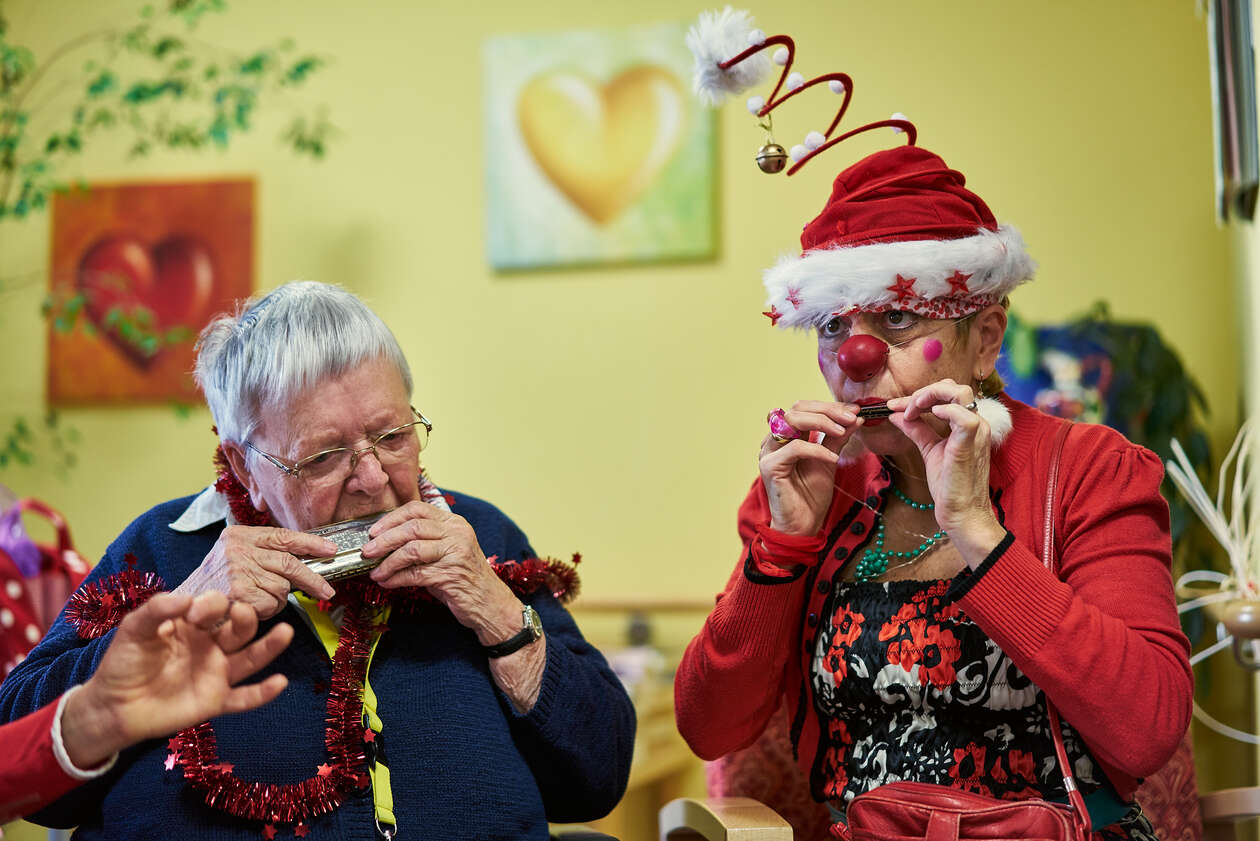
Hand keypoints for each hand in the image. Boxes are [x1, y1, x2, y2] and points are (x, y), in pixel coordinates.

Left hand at [63, 592, 293, 767]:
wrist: (112, 707)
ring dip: (270, 646)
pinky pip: (244, 698)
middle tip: (240, 613)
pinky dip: (263, 693)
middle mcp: (211, 646)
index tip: (194, 612)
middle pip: (240, 628)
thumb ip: (157, 609)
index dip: (211, 605)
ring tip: (285, 632)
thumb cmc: (124, 663)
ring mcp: (216, 674)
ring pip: (251, 658)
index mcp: (193, 625)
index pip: (215, 607)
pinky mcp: (216, 701)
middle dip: (245, 617)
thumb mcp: (134, 629)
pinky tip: (279, 683)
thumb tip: (187, 598)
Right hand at [175, 525, 336, 618]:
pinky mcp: (239, 595)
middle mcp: (238, 550)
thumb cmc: (214, 584)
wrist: (182, 608)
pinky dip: (267, 611)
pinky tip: (251, 608)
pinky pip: (271, 605)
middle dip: (312, 578)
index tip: (331, 550)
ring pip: (282, 587)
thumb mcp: (233, 556)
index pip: (284, 536)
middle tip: (327, 590)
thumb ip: (264, 552)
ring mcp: (238, 572)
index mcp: (239, 536)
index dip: (311, 543)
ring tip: (257, 599)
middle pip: (289, 563)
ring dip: (277, 598)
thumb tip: (307, 556)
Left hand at [362, 501, 520, 643]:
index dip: (392, 518)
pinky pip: (415, 574)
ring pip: (412, 550)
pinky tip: (386, 582)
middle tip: (367, 550)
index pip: (417, 509)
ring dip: (387, 562)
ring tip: (375, 571)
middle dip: (384, 539)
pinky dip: (396, 579)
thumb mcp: (446, 551)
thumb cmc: (463, 577)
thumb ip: (423, 540)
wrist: (490, 603)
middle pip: (412, 527)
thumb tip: (384, 540)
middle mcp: (457, 533)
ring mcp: (456, 553)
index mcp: (454, 522)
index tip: (373, 531)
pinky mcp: (451, 575)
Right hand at [759, 400, 862, 535]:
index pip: (804, 408)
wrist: (802, 527)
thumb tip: (856, 417)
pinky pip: (795, 448)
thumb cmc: (811, 496)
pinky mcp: (770, 467)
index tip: (854, 411)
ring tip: (842, 431)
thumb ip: (837, 438)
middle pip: (797, 409)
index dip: (829, 407)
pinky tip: (833, 459)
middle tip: (851, 418)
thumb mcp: (829, 460)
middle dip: (827, 411)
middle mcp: (774, 440)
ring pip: (792, 421)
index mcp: (787, 436)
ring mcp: (769, 452)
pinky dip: (817, 450)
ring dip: (821, 422)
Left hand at [885, 379, 1004, 558]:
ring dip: (930, 396)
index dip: (920, 396)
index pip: (947, 395)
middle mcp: (976, 424)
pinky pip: (963, 416)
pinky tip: (927, 417)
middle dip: (924, 391)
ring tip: (911, 410)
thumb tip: (896, 415)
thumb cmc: (949, 485)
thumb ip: (916, 430)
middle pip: (955, 387)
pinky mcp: (971, 443)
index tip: (894, 406)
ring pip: (960, 393)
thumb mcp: (929, 449)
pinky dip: (944, 411)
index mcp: (968, 424)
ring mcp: (977, 432)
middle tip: (902, 407)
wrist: (961, 512)